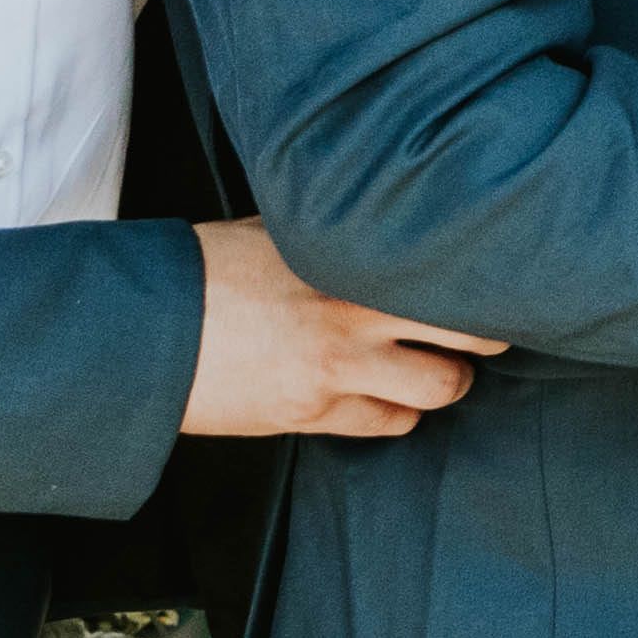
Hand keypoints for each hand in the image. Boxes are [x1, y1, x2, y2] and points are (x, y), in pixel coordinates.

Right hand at [180, 218, 503, 439]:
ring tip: (437, 364)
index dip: (483, 275)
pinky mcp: (313, 415)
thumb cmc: (206, 270)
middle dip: (487, 333)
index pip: (449, 269)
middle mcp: (352, 316)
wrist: (144, 333)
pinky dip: (398, 410)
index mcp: (348, 259)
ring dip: (446, 379)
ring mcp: (337, 371)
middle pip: (468, 332)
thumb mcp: (276, 230)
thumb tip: (379, 214)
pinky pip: (389, 423)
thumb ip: (335, 231)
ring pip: (441, 389)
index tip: (493, 274)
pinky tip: (389, 392)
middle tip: (486, 326)